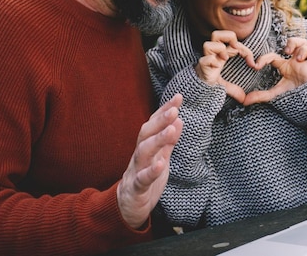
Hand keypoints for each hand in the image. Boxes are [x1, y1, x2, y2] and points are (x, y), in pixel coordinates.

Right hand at [116, 94, 183, 228]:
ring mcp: (136, 171)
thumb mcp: (160, 158)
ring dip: (157, 140)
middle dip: (160, 121)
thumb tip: (178, 120)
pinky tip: (160, 164)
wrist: (127, 208)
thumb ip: (168, 141)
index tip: (178, 97)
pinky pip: (142, 179)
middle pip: (146, 134)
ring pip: (143, 153)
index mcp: (146, 147)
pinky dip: (151, 171)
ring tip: (170, 130)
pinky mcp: (136, 189)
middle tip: (174, 110)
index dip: (164, 110)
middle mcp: (140, 156)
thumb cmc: (145, 179)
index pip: (154, 124)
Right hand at [195, 30, 256, 102]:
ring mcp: (206, 60)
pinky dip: (212, 61)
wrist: (196, 90)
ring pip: (208, 44)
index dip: (245, 50)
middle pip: (216, 34)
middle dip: (228, 37)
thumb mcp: (225, 85)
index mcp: (221, 54)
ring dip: (219, 50)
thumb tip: (243, 99)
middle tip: (235, 48)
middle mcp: (213, 55)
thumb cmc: (210, 83)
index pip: (233, 43)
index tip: (253, 64)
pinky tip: (217, 67)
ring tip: (225, 59)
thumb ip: (235, 90)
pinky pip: (204, 60)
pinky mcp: (202, 68)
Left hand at [243, 37, 306, 105]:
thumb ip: (261, 96)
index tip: (256, 66)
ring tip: (299, 60)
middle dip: (293, 42)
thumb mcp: (275, 94)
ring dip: (303, 51)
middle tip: (287, 51)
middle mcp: (297, 61)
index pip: (274, 56)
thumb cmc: (293, 96)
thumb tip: (244, 101)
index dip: (264, 59)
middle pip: (296, 42)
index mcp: (286, 66)